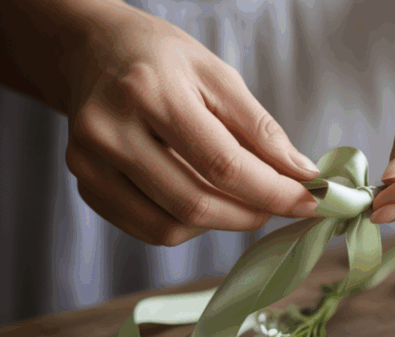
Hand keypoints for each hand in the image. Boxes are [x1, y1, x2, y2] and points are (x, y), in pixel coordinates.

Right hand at [63, 4, 320, 245]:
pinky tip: (199, 194)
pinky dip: (185, 223)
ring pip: (169, 227)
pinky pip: (147, 228)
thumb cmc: (163, 60)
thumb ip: (262, 129)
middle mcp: (109, 130)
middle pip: (194, 204)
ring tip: (235, 195)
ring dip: (218, 223)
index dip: (272, 192)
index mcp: (148, 91)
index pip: (222, 164)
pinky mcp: (85, 185)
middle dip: (249, 214)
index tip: (309, 202)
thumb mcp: (218, 76)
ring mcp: (88, 162)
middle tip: (278, 206)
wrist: (95, 50)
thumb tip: (302, 177)